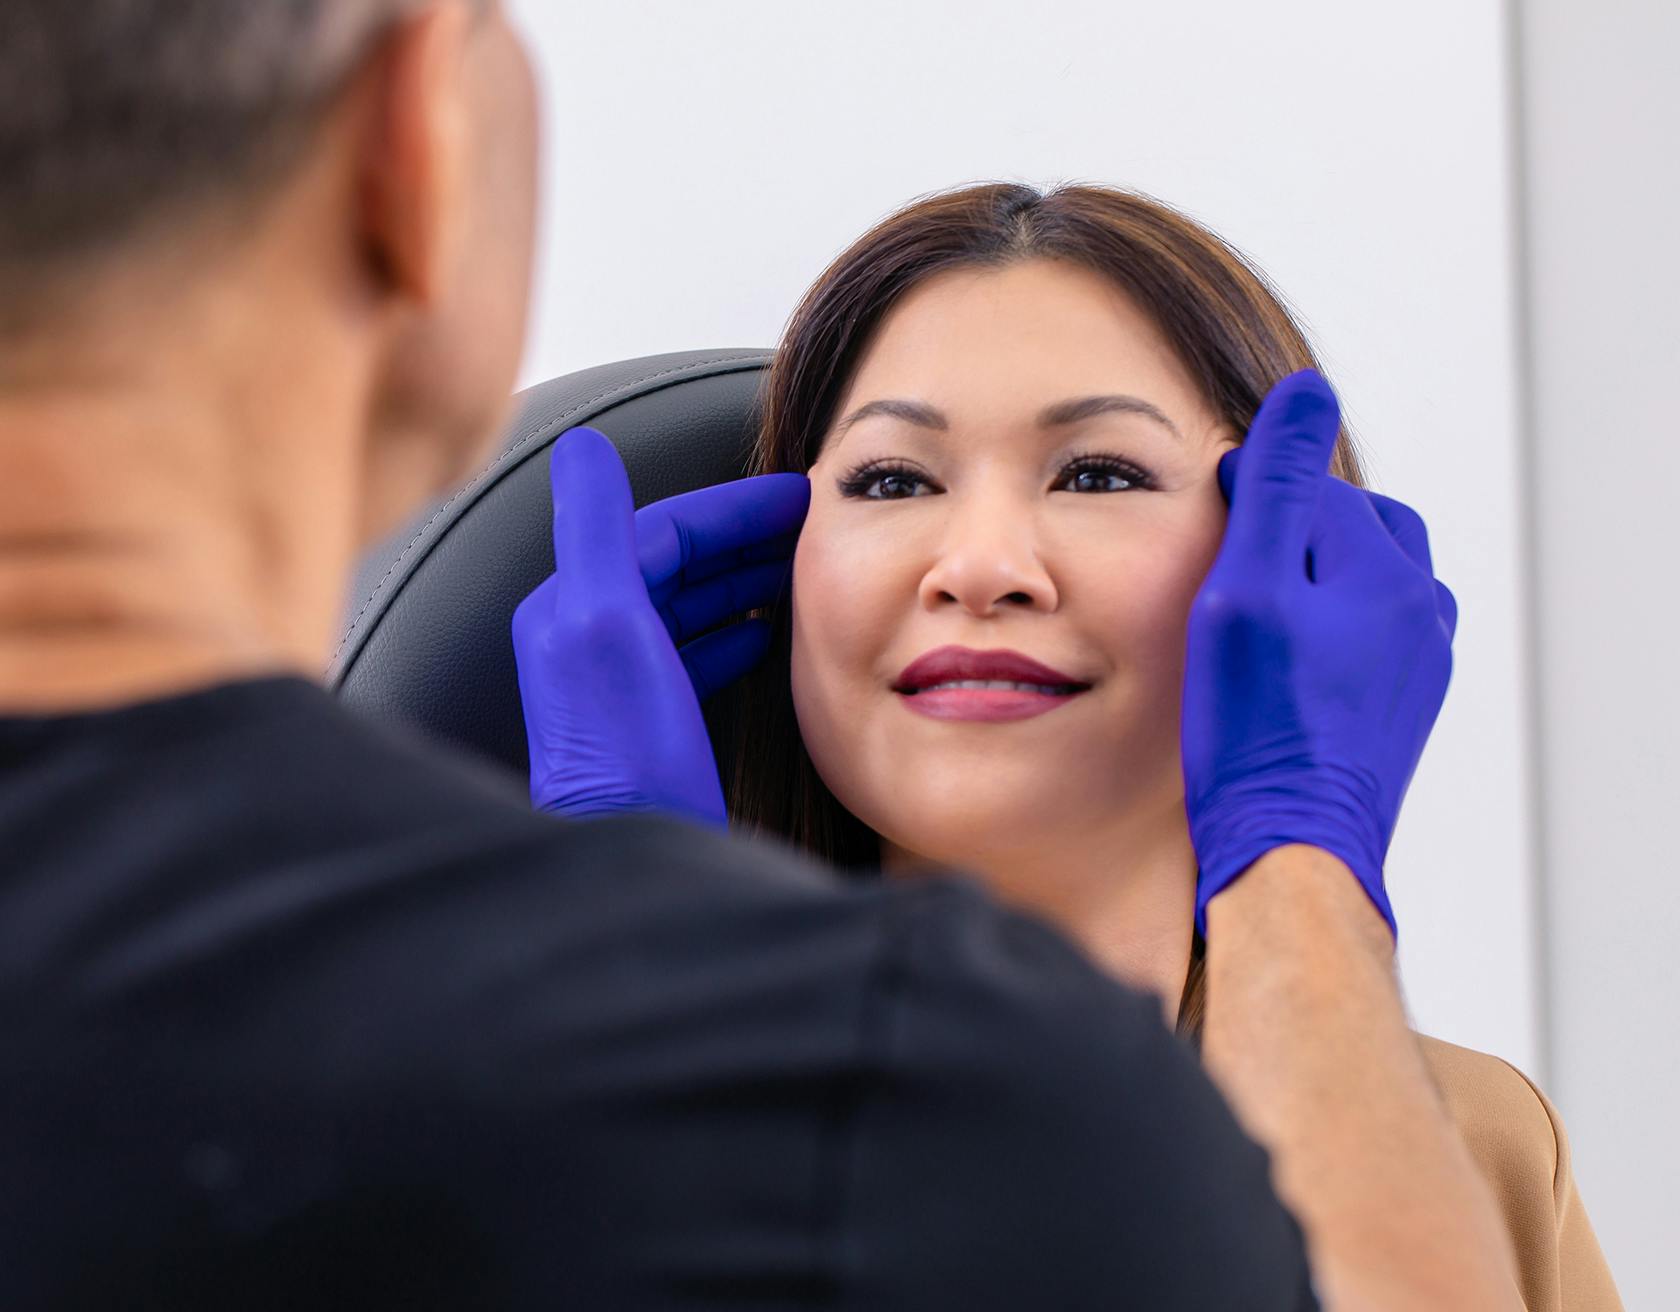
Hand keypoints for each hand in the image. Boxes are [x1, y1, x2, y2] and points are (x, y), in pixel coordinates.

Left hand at [512, 427, 808, 826]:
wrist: (637, 863)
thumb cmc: (628, 754)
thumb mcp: (607, 626)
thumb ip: (596, 529)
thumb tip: (581, 444)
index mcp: (570, 608)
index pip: (658, 530)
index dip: (731, 507)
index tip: (801, 495)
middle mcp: (583, 641)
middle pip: (674, 565)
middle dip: (743, 542)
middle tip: (814, 529)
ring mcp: (616, 688)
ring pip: (686, 608)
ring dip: (741, 583)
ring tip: (802, 574)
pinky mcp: (647, 728)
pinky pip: (692, 657)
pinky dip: (732, 636)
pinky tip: (766, 639)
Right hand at [1182, 372, 1457, 937]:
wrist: (1289, 848)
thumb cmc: (1255, 731)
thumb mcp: (1248, 592)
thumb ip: (1280, 488)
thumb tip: (1309, 392)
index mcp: (1388, 573)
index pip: (1312, 491)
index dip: (1248, 497)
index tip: (1203, 519)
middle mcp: (1421, 612)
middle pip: (1348, 529)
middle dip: (1289, 532)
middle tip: (1224, 564)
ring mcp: (1420, 662)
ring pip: (1360, 581)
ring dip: (1310, 578)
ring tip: (1251, 610)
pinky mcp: (1404, 705)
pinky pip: (1368, 635)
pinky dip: (1324, 627)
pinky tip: (1281, 660)